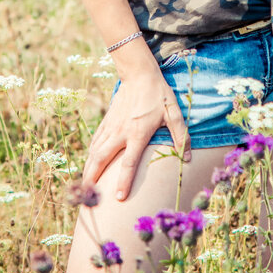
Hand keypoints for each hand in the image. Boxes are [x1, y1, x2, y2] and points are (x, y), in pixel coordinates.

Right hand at [81, 70, 190, 201]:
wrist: (139, 74)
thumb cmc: (158, 94)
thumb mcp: (173, 113)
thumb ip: (181, 136)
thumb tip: (187, 158)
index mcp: (137, 134)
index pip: (128, 163)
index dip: (123, 181)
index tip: (118, 198)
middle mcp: (120, 133)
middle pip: (101, 160)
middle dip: (93, 179)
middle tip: (89, 197)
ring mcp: (111, 127)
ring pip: (94, 151)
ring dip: (88, 169)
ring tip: (85, 185)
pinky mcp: (106, 121)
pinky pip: (95, 141)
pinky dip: (90, 154)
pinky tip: (90, 163)